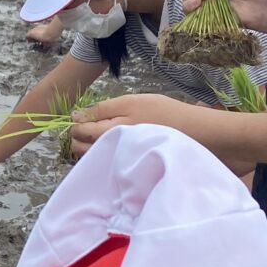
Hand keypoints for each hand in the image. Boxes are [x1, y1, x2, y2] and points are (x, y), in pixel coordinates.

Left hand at [67, 94, 185, 152]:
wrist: (190, 132)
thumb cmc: (161, 111)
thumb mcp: (132, 101)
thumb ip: (103, 108)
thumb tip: (76, 116)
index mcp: (112, 128)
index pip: (82, 128)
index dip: (76, 122)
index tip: (78, 118)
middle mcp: (113, 146)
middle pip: (81, 144)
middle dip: (76, 136)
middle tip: (84, 128)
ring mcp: (119, 157)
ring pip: (89, 155)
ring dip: (84, 147)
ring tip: (93, 137)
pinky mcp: (126, 164)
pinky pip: (103, 162)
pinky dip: (97, 155)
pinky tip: (105, 147)